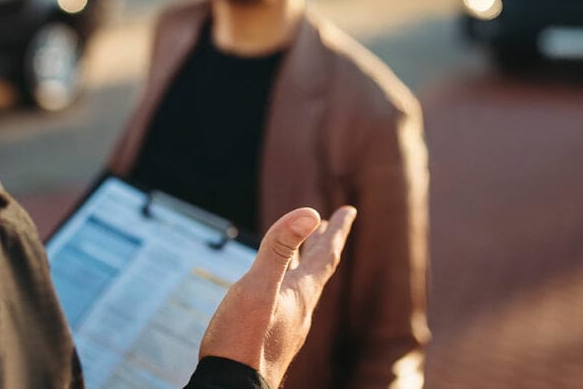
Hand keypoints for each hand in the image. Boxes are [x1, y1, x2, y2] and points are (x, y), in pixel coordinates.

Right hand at [198, 205, 357, 387]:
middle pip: (318, 269)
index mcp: (301, 294)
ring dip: (306, 263)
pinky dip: (288, 284)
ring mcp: (288, 326)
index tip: (349, 210)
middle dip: (323, 243)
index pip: (326, 256)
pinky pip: (288, 302)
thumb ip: (280, 249)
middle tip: (330, 224)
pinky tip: (275, 292)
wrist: (233, 388)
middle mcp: (300, 309)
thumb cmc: (243, 340)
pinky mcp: (273, 338)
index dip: (338, 230)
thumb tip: (309, 213)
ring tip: (305, 251)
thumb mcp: (258, 286)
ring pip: (303, 286)